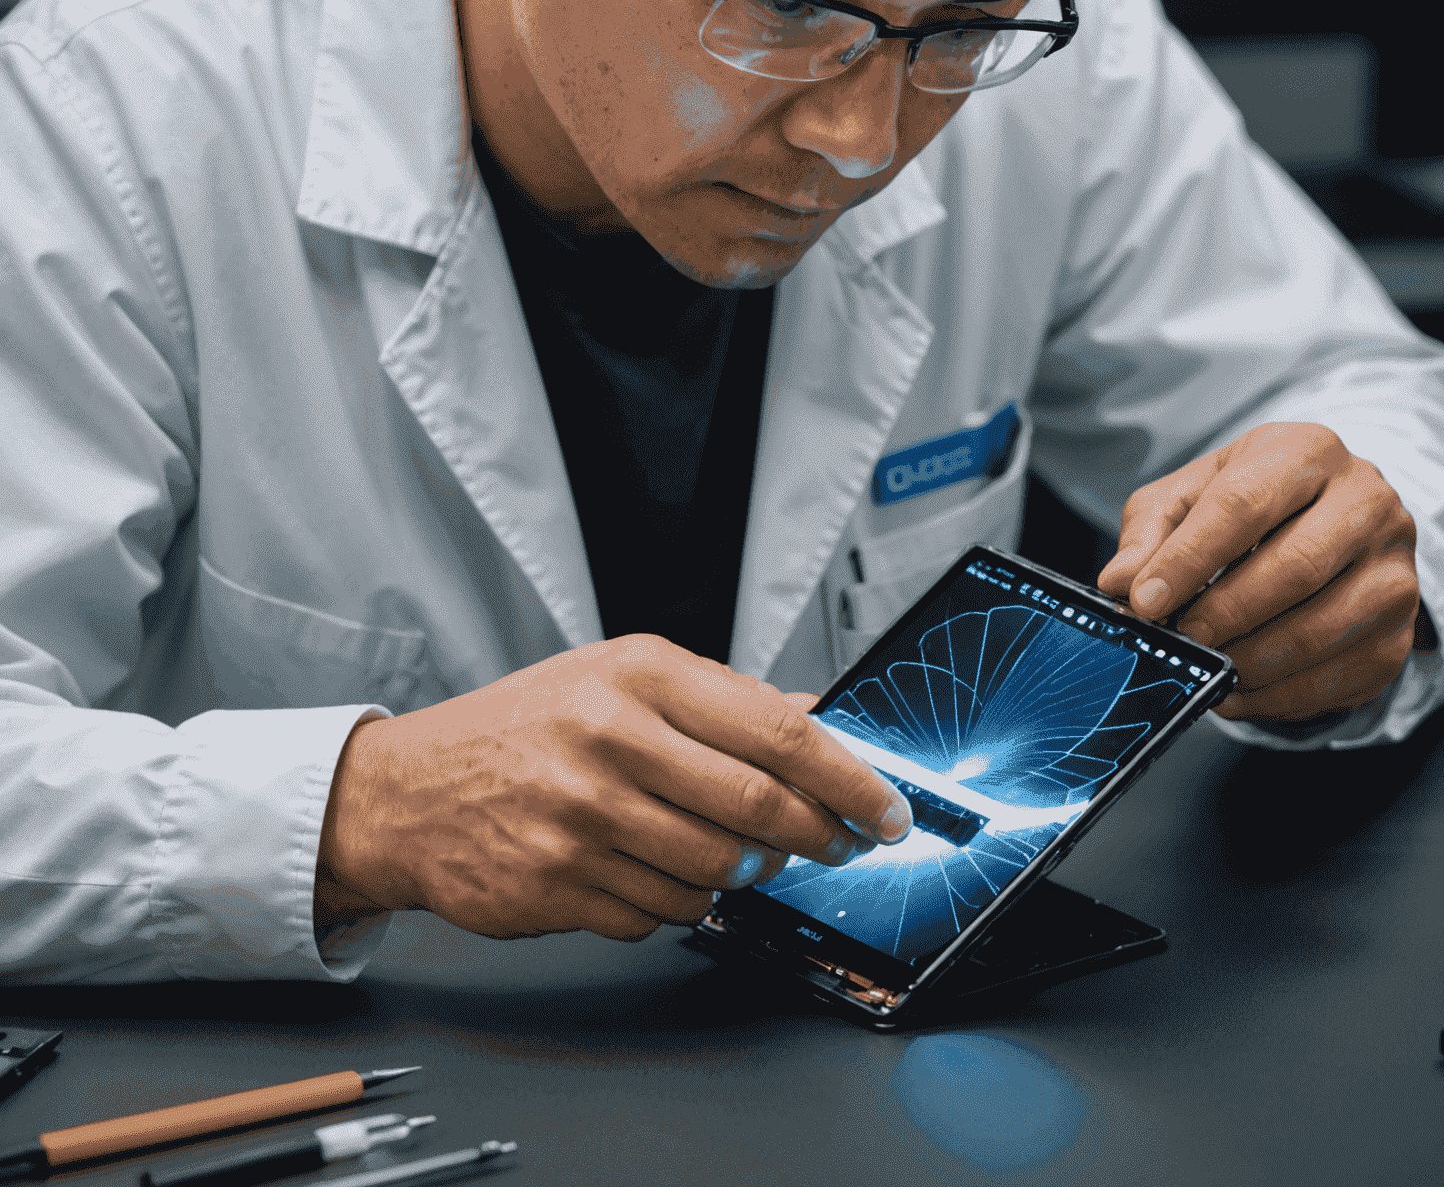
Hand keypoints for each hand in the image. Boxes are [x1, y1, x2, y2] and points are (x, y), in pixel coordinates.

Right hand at [315, 634, 912, 940]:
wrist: (410, 789)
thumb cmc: (526, 725)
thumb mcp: (620, 679)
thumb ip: (723, 700)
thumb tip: (820, 715)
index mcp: (638, 675)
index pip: (776, 729)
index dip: (847, 777)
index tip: (887, 807)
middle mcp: (611, 740)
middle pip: (758, 809)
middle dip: (819, 836)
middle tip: (841, 843)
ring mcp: (582, 818)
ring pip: (718, 873)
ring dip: (744, 873)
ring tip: (730, 851)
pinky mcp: (560, 885)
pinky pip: (663, 915)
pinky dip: (679, 901)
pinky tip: (652, 869)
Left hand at [1096, 423, 1421, 723]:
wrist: (1331, 523)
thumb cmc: (1248, 505)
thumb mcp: (1190, 497)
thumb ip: (1150, 534)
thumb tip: (1120, 582)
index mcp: (1306, 452)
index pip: (1243, 504)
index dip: (1189, 558)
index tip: (1145, 601)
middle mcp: (1367, 501)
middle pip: (1296, 565)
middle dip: (1226, 611)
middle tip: (1180, 638)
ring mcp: (1395, 567)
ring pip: (1326, 625)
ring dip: (1253, 658)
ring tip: (1206, 667)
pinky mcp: (1401, 629)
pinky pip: (1343, 674)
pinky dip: (1282, 695)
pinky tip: (1238, 693)